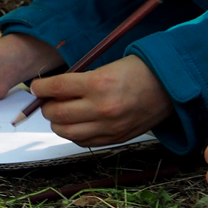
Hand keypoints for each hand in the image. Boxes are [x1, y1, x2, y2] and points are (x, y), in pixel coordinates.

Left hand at [30, 55, 172, 146]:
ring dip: (58, 122)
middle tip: (48, 99)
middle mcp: (102, 108)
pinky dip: (74, 133)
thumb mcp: (108, 66)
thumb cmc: (140, 70)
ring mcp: (109, 127)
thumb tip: (55, 88)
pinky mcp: (116, 138)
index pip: (57, 87)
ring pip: (66, 132)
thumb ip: (82, 79)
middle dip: (47, 106)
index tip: (37, 86)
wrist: (170, 86)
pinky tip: (76, 123)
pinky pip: (84, 142)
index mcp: (99, 84)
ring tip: (61, 112)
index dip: (41, 86)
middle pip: (57, 114)